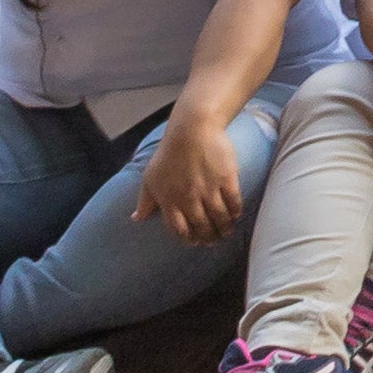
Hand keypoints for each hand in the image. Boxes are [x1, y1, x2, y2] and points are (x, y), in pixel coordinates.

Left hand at [140, 117, 246, 242]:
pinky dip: (235, 212)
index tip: (195, 242)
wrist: (192, 130)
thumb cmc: (168, 154)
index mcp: (170, 201)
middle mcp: (189, 199)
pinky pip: (233, 202)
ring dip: (224, 228)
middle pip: (202, 227)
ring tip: (226, 231)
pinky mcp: (226, 179)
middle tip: (214, 240)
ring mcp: (209, 190)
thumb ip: (145, 201)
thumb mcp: (150, 178)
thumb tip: (136, 218)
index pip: (180, 230)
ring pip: (219, 218)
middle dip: (209, 237)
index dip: (189, 239)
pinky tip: (235, 215)